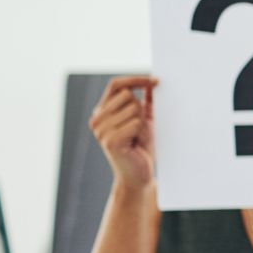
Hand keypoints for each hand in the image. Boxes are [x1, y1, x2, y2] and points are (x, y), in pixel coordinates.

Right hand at [89, 76, 157, 192]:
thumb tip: (152, 81)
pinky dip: (142, 132)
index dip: (136, 79)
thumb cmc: (141, 146)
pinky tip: (135, 143)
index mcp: (102, 111)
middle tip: (139, 129)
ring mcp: (101, 130)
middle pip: (128, 95)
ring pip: (134, 108)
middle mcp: (97, 119)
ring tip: (136, 137)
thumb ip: (146, 100)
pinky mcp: (110, 141)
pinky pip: (135, 123)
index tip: (156, 81)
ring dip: (142, 123)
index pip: (116, 84)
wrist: (138, 174)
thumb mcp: (144, 119)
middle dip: (141, 110)